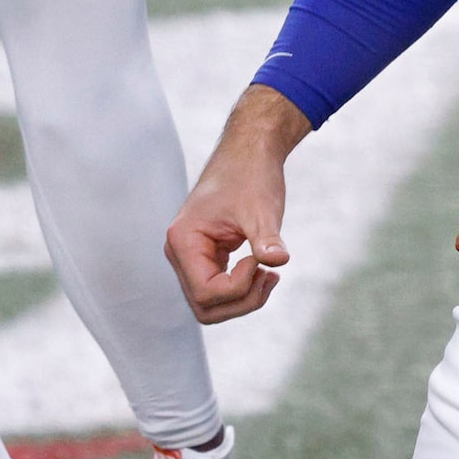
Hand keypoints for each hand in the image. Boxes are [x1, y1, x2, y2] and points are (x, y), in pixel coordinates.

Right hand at [163, 89, 306, 323]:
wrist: (249, 152)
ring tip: (271, 275)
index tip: (260, 260)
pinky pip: (218, 290)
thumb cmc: (251, 175)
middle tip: (271, 276)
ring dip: (243, 299)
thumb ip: (266, 238)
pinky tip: (265, 271)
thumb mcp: (261, 209)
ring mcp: (190, 257)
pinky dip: (243, 289)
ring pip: (211, 304)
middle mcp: (180, 252)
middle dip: (242, 301)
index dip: (238, 287)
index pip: (205, 293)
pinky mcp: (205, 257)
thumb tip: (279, 260)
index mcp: (183, 241)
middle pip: (205, 307)